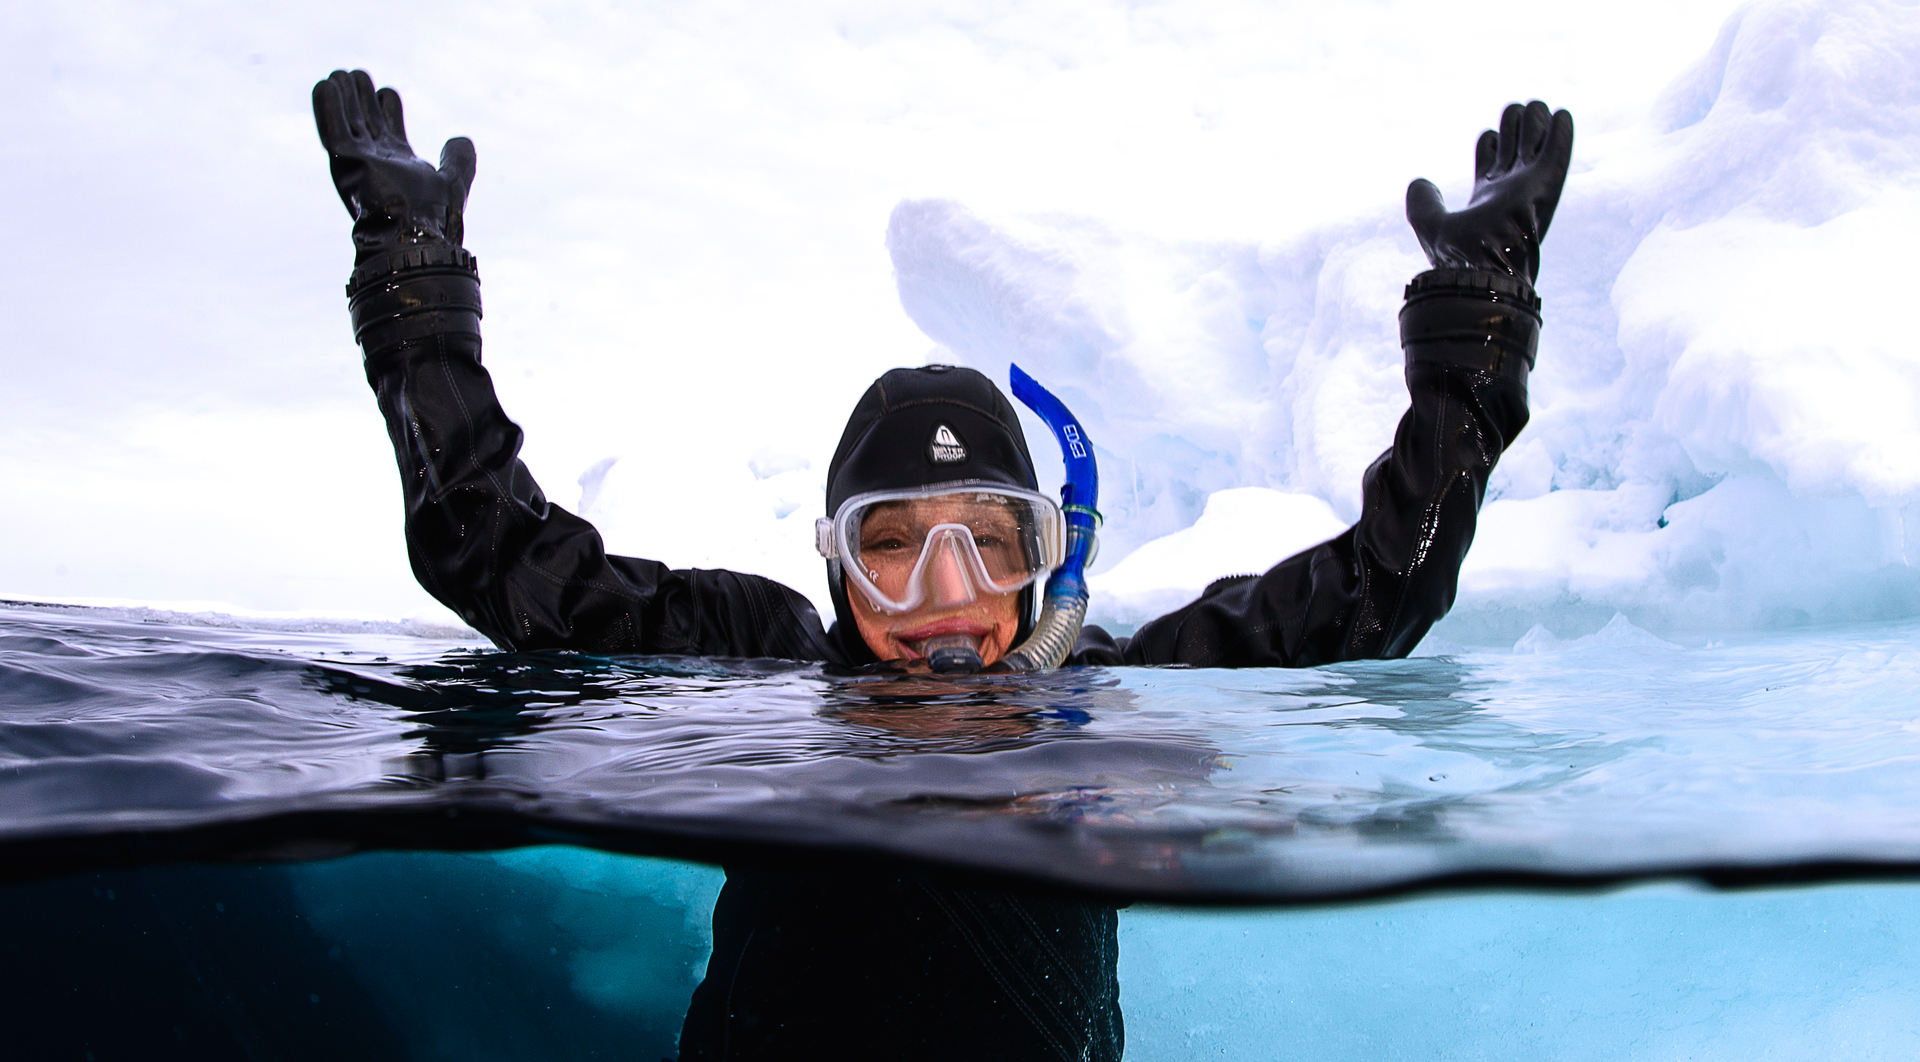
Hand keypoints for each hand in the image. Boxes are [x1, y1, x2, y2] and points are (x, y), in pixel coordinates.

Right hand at [312, 70, 475, 262]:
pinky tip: (325, 85)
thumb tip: (461, 140)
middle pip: (364, 120)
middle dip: (361, 97)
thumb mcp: (452, 182)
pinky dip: (328, 108)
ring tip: (339, 74)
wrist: (420, 239)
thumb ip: (458, 161)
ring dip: (342, 97)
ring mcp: (359, 163)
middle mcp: (375, 162)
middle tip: (357, 74)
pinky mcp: (348, 165)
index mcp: (397, 164)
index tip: (388, 92)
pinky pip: (332, 131)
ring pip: (346, 121)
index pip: (387, 129)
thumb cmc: (435, 220)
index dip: (387, 108)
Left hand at [1405, 101, 1572, 283]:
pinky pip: (1557, 151)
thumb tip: (1419, 182)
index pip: (1495, 159)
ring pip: (1536, 141)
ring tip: (1533, 108)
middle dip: (1515, 123)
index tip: (1488, 139)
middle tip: (1512, 114)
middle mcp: (1512, 190)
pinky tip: (1561, 113)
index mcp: (1488, 198)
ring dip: (1535, 120)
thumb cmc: (1456, 254)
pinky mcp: (1545, 184)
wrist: (1480, 266)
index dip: (1491, 141)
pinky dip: (1561, 132)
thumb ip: (1423, 203)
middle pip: (1517, 143)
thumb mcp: (1428, 224)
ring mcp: (1529, 186)